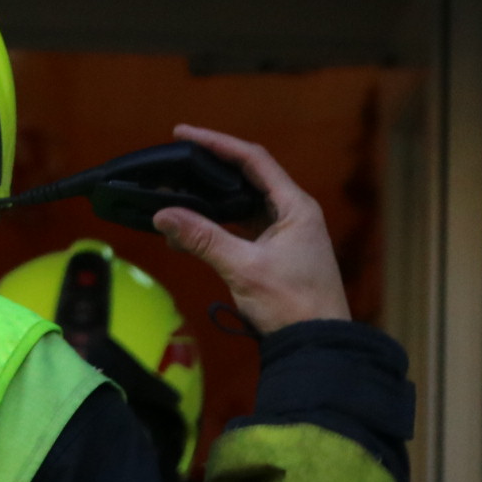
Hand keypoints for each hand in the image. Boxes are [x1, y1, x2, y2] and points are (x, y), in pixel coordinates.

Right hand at [150, 123, 348, 330]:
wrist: (318, 347)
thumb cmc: (292, 306)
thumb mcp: (243, 268)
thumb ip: (203, 238)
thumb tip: (163, 215)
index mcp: (295, 207)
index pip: (253, 160)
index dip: (217, 143)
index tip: (184, 134)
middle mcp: (293, 214)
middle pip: (247, 179)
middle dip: (209, 172)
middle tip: (176, 164)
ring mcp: (286, 235)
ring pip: (243, 207)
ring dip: (211, 203)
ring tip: (176, 198)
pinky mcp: (277, 256)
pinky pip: (242, 231)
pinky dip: (217, 229)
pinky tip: (190, 234)